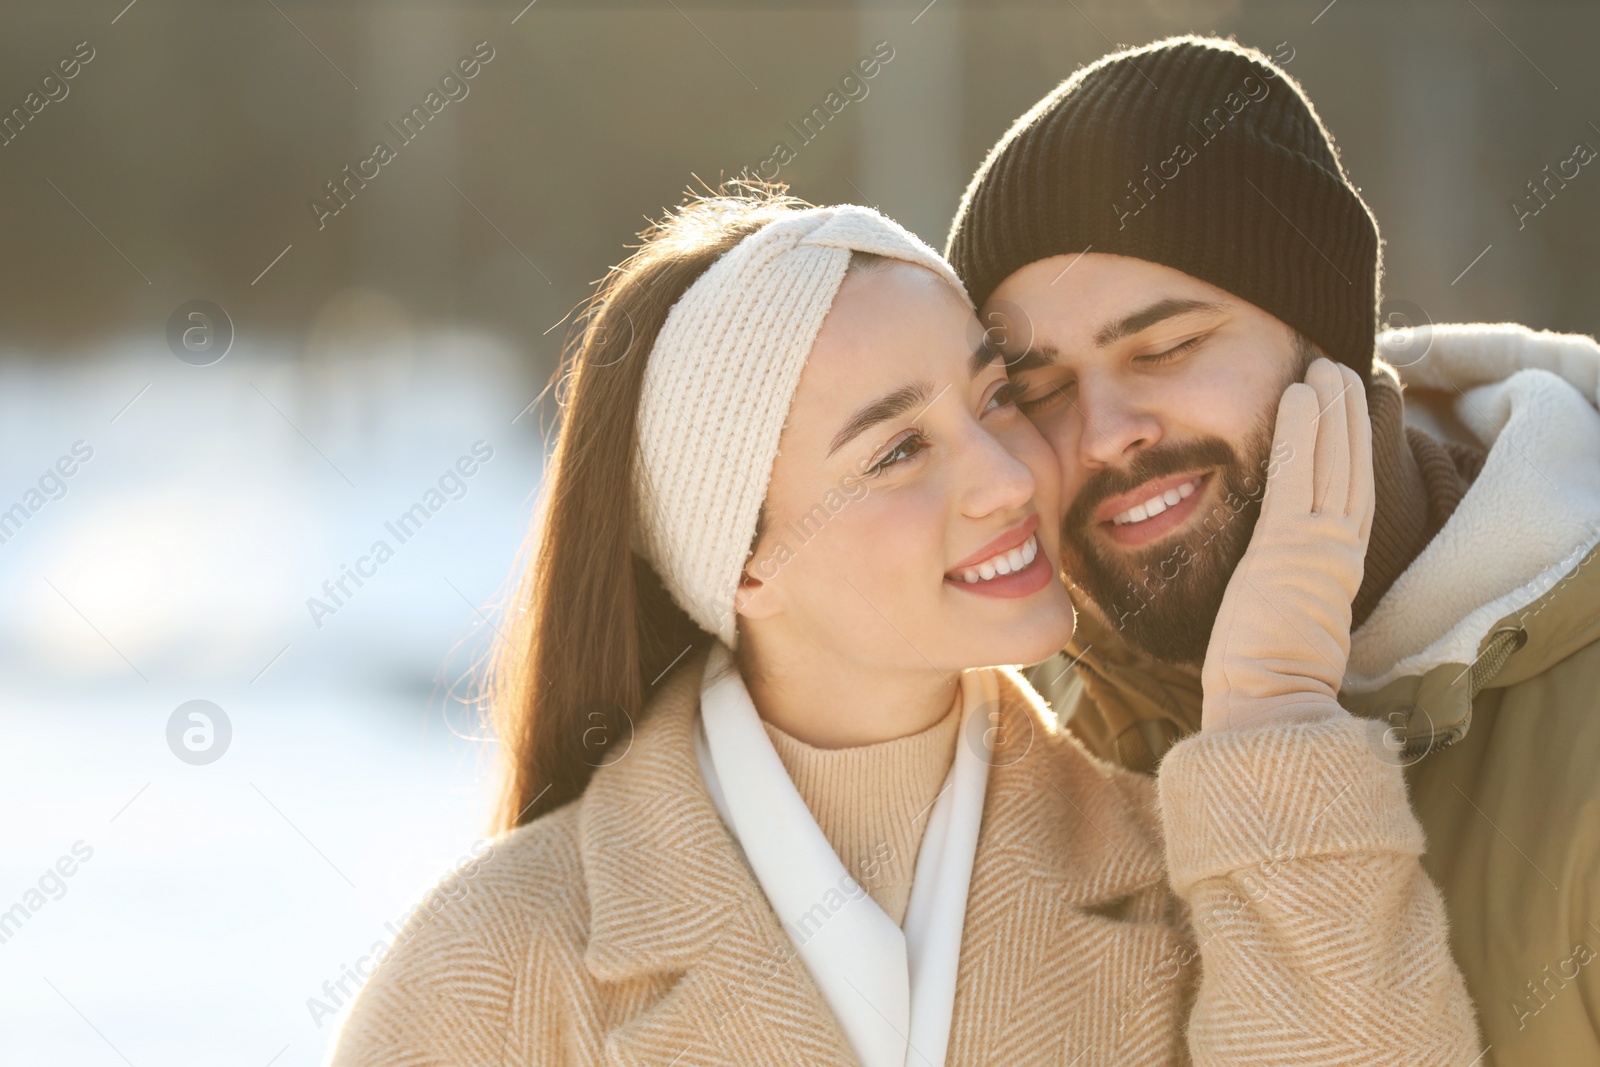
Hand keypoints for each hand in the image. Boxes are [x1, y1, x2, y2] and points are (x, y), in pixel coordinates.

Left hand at [1201, 358, 1374, 732]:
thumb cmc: (1263, 681)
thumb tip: (1257, 588)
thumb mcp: (1274, 621)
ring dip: (1331, 408)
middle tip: (1342, 370)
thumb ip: (1276, 593)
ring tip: (1327, 365)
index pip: (1345, 496)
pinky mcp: (1292, 544)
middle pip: (1349, 467)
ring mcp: (1317, 545)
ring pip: (1333, 460)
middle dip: (1348, 416)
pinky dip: (1302, 428)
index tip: (1344, 413)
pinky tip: (1300, 390)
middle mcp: (1335, 550)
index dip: (1349, 451)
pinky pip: (1297, 471)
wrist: (1270, 707)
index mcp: (1332, 570)